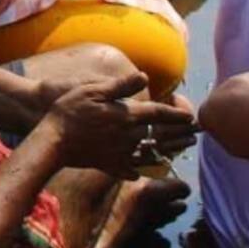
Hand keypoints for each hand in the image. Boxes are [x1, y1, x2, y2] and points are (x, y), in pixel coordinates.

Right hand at [44, 72, 195, 174]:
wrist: (53, 141)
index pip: (160, 114)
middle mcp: (130, 136)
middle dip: (180, 134)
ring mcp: (122, 153)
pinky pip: (132, 170)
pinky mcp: (111, 165)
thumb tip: (144, 77)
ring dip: (169, 151)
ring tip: (180, 149)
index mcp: (128, 116)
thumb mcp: (92, 90)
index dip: (178, 115)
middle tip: (195, 133)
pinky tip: (144, 169)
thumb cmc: (70, 111)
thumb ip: (121, 85)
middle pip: (162, 136)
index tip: (193, 117)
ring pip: (153, 154)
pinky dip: (141, 170)